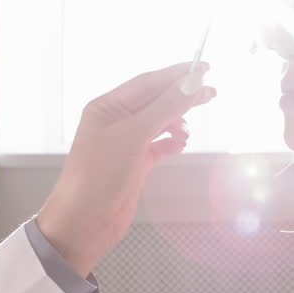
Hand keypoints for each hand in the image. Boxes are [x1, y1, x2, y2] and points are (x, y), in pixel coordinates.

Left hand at [36, 62, 216, 276]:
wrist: (83, 223)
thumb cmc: (97, 177)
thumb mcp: (133, 135)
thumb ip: (164, 108)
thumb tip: (190, 85)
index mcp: (107, 107)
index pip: (147, 82)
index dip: (176, 74)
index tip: (202, 69)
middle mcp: (115, 122)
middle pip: (155, 100)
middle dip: (181, 96)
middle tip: (209, 92)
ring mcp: (124, 144)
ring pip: (158, 122)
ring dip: (176, 121)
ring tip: (189, 127)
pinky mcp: (133, 165)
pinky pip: (158, 146)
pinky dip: (171, 142)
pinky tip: (181, 143)